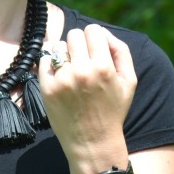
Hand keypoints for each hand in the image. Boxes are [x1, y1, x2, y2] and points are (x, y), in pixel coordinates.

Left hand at [38, 24, 136, 173]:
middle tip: (82, 59)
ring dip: (64, 53)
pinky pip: (44, 61)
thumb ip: (120, 51)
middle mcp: (81, 71)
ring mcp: (62, 80)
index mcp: (103, 67)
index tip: (94, 49)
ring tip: (71, 69)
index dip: (94, 37)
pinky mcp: (47, 89)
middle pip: (73, 35)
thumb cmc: (112, 111)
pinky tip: (59, 75)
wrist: (93, 143)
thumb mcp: (129, 81)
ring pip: (57, 46)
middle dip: (79, 44)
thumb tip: (103, 33)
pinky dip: (50, 64)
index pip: (92, 30)